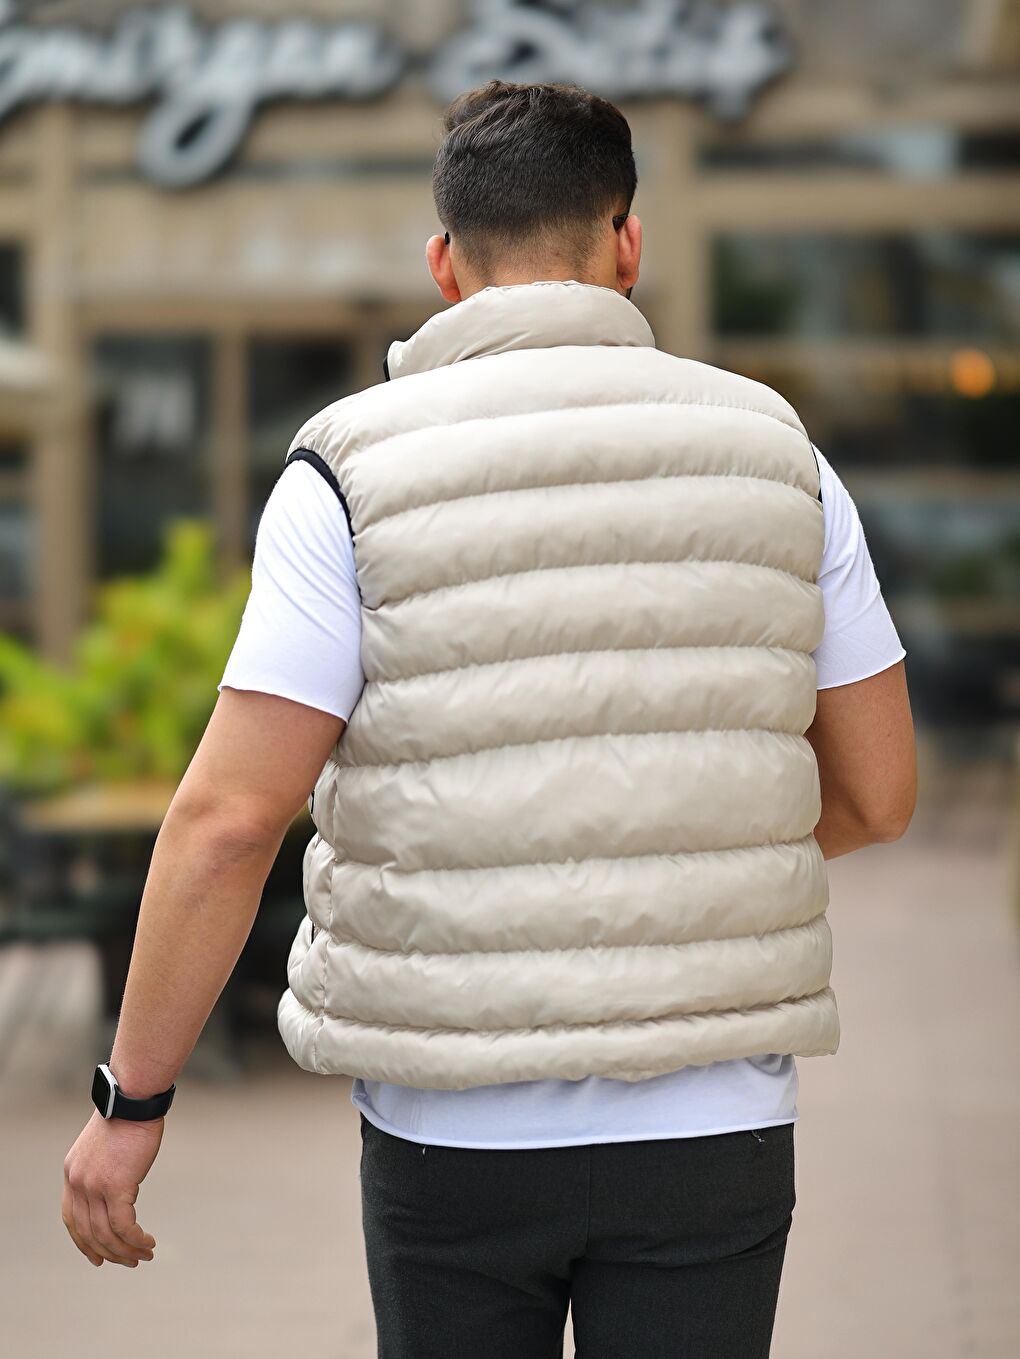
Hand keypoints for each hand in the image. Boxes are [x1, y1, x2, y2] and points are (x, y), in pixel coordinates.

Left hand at [62, 1110, 162, 1267]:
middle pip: (89, 1232)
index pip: (71, 1219)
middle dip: (109, 1252)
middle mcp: (77, 1184)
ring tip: (144, 1256)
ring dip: (126, 1250)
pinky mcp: (116, 1187)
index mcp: (72, 1174)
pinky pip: (124, 1226)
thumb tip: (116, 1186)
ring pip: (107, 1234)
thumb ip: (102, 1169)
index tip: (99, 1256)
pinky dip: (136, 1239)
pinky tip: (148, 1243)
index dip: (83, 1242)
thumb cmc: (126, 1116)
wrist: (132, 1100)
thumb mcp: (104, 1146)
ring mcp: (94, 1187)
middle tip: (129, 1261)